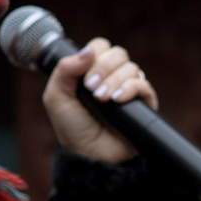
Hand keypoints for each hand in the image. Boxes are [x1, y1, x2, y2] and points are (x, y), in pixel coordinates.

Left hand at [42, 37, 157, 163]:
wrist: (89, 154)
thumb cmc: (72, 127)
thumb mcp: (57, 96)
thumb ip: (65, 69)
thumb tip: (89, 51)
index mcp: (93, 71)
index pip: (102, 47)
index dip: (95, 54)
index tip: (84, 75)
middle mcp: (113, 77)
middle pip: (119, 54)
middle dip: (104, 68)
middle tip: (92, 88)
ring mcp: (130, 89)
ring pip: (131, 68)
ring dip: (114, 81)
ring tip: (102, 100)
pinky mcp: (144, 104)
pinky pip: (143, 85)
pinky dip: (129, 89)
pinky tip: (116, 100)